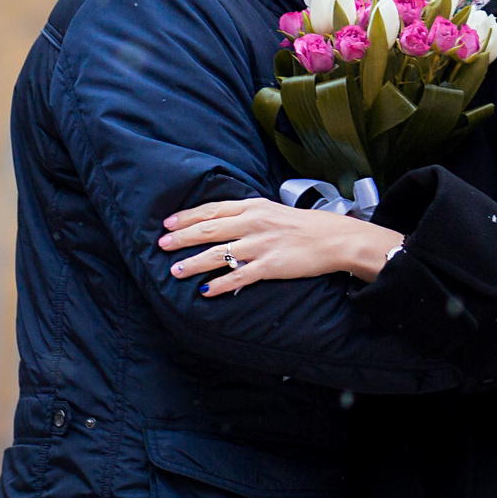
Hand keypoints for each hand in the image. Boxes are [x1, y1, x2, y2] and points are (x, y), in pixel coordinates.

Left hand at [159, 198, 394, 295]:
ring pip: (218, 254)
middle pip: (209, 229)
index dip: (188, 216)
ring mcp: (261, 245)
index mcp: (254, 206)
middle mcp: (254, 223)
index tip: (168, 223)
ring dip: (193, 263)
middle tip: (162, 244)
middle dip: (182, 238)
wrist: (334, 239)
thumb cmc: (304, 225)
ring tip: (175, 271)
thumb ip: (248, 213)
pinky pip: (239, 277)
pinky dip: (220, 285)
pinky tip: (205, 291)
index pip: (213, 209)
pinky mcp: (270, 266)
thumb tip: (222, 220)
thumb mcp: (273, 210)